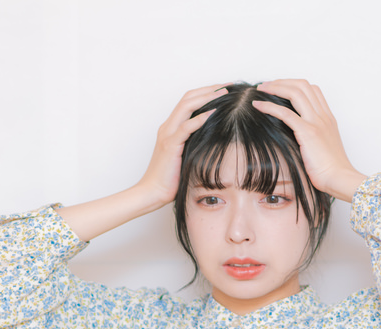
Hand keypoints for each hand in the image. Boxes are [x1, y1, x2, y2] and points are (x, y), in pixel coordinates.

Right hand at [137, 83, 227, 204]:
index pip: (188, 101)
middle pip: (188, 98)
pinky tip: (213, 113)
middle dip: (209, 89)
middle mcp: (167, 127)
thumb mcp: (185, 156)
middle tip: (228, 85)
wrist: (152, 192)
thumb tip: (215, 139)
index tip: (224, 89)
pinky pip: (185, 127)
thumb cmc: (169, 178)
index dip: (206, 92)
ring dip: (206, 98)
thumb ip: (194, 143)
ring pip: (186, 106)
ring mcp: (168, 134)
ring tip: (223, 93)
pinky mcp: (170, 145)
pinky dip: (200, 118)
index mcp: (170, 128)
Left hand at [254, 79, 365, 202]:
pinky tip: (258, 105)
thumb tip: (297, 138)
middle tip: (266, 85)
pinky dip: (269, 106)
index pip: (313, 89)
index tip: (280, 88)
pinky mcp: (307, 132)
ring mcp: (316, 122)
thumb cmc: (332, 170)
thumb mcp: (324, 148)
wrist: (339, 178)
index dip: (294, 84)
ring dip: (275, 87)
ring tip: (261, 89)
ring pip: (295, 93)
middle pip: (303, 85)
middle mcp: (323, 116)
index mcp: (328, 118)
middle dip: (282, 81)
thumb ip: (314, 137)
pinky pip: (285, 113)